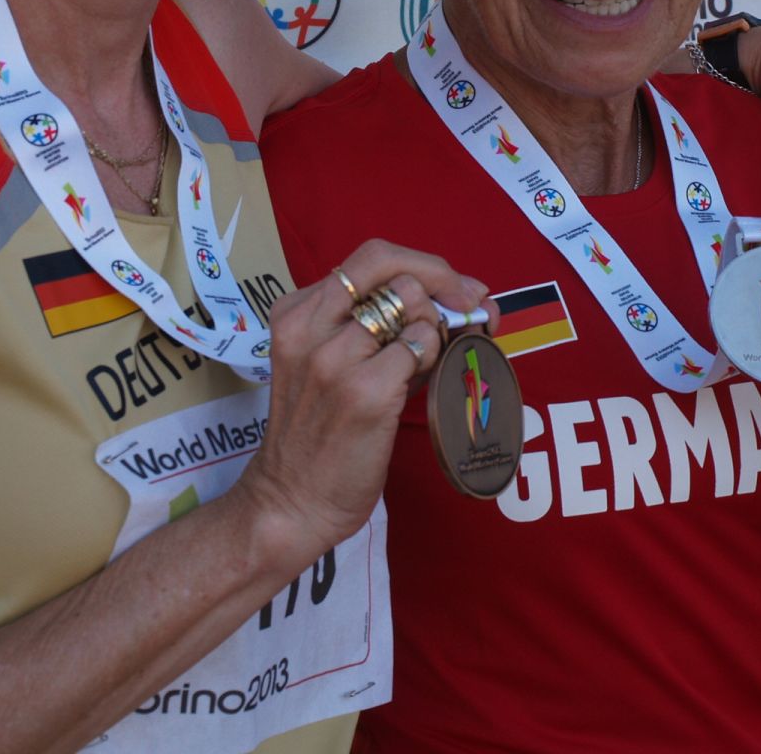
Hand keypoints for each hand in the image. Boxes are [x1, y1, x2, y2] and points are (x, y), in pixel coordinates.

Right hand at [235, 240, 491, 566]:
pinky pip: (420, 349)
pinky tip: (421, 387)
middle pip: (392, 268)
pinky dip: (433, 361)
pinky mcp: (363, 393)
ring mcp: (333, 359)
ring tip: (427, 365)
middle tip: (466, 313)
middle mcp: (309, 327)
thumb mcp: (337, 364)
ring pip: (412, 306)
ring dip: (435, 332)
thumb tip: (468, 298)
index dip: (426, 265)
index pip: (371, 257)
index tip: (458, 289)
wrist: (292, 502)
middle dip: (443, 284)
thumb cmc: (325, 434)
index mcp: (296, 313)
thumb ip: (388, 326)